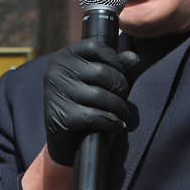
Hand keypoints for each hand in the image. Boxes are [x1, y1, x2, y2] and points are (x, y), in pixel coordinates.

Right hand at [43, 39, 140, 165]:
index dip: (115, 61)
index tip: (121, 75)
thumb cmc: (87, 105)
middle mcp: (56, 70)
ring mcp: (55, 93)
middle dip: (121, 87)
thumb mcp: (102, 82)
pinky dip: (112, 122)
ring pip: (100, 95)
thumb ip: (120, 66)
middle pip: (101, 72)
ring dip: (119, 108)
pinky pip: (95, 116)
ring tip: (123, 114)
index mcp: (64, 56)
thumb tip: (134, 58)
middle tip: (124, 100)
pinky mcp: (60, 116)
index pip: (95, 47)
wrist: (67, 143)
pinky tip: (118, 126)